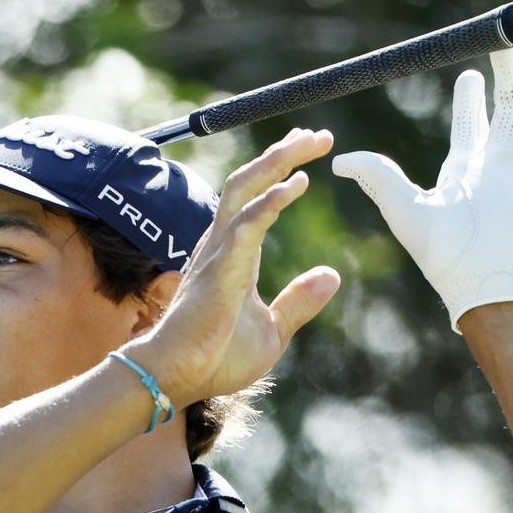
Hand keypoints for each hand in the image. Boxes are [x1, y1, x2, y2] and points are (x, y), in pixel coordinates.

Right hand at [124, 128, 339, 404]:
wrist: (179, 377)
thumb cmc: (216, 357)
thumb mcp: (273, 330)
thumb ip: (299, 301)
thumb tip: (332, 276)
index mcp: (234, 255)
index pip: (256, 198)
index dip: (281, 171)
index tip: (311, 152)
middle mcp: (223, 244)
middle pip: (249, 182)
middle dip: (282, 153)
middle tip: (317, 135)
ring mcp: (219, 252)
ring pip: (244, 189)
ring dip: (277, 162)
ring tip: (310, 142)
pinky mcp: (221, 268)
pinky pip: (247, 223)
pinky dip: (272, 200)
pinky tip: (297, 183)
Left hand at [332, 49, 512, 331]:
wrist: (489, 283)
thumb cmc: (445, 256)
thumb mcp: (403, 208)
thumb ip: (377, 177)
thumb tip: (339, 160)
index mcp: (466, 174)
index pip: (472, 126)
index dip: (471, 99)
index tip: (468, 73)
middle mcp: (501, 168)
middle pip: (508, 111)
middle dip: (507, 79)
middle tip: (503, 46)